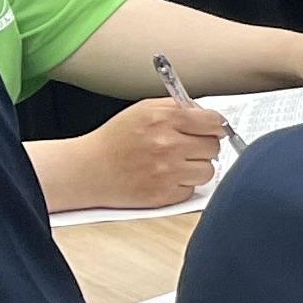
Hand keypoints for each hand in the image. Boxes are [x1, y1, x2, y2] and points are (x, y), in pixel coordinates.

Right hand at [72, 96, 226, 210]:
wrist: (88, 169)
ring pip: (208, 171)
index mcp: (164, 118)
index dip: (215, 126)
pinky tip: (165, 178)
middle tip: (188, 147)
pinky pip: (192, 190)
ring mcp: (166, 172)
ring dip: (196, 168)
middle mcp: (167, 144)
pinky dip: (182, 185)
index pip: (214, 122)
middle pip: (214, 147)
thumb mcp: (143, 110)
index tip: (212, 130)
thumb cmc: (115, 139)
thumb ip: (177, 107)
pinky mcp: (163, 195)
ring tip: (176, 164)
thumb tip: (206, 114)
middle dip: (204, 146)